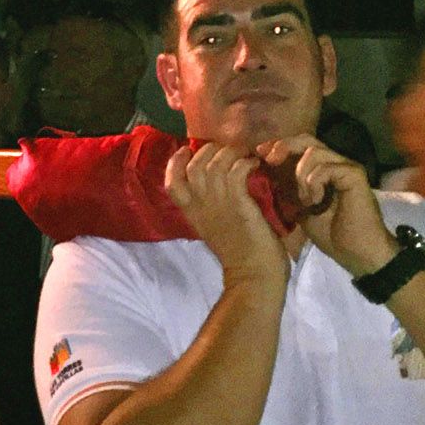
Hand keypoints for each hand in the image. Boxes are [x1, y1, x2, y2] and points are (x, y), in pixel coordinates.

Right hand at [165, 142, 285, 289]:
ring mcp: (219, 203)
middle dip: (208, 150)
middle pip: (194, 166)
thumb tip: (215, 184)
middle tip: (225, 149)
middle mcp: (201, 205)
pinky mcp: (239, 203)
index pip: (171, 182)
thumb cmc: (238, 255)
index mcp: (191, 213)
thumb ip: (209, 207)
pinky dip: (245, 163)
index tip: (187, 150)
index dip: (175, 162)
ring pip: (214, 164)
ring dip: (230, 153)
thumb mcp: (212, 228)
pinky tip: (254, 165)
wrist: (253, 276)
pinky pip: (237, 171)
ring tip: (243, 154)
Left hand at [256, 136, 394, 273]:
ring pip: (315, 150)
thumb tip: (264, 173)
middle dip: (284, 146)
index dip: (277, 146)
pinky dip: (315, 181)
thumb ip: (287, 189)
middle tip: (270, 160)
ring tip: (304, 198)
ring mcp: (345, 167)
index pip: (297, 146)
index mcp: (319, 170)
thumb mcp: (298, 209)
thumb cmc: (330, 233)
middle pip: (305, 139)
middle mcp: (333, 163)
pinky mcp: (354, 175)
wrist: (355, 253)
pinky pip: (328, 166)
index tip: (259, 153)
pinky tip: (316, 200)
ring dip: (301, 173)